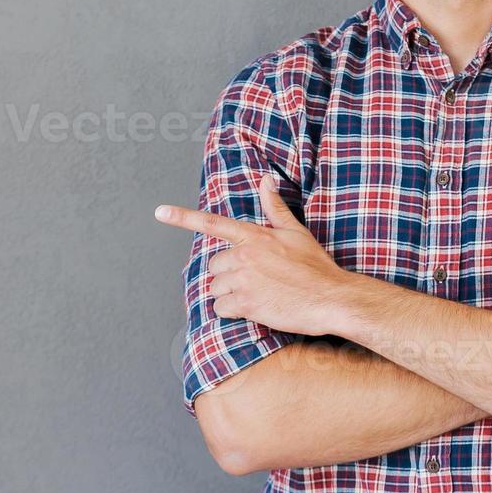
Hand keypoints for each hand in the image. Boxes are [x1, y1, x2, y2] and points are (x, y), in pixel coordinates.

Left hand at [154, 176, 360, 336]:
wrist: (331, 297)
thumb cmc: (316, 267)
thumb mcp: (296, 232)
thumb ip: (275, 208)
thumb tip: (266, 180)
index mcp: (254, 236)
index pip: (213, 223)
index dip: (183, 217)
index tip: (160, 212)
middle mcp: (245, 255)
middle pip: (214, 266)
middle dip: (228, 275)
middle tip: (255, 281)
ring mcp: (244, 280)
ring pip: (215, 289)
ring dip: (229, 295)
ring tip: (258, 296)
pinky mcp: (246, 304)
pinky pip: (221, 309)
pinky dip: (232, 312)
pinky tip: (254, 310)